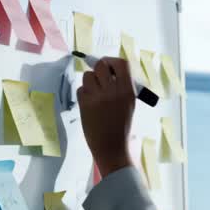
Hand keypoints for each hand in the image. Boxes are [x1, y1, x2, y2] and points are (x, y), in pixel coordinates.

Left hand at [76, 56, 135, 176]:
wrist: (112, 147)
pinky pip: (81, 89)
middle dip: (98, 68)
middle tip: (99, 77)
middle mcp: (113, 91)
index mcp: (128, 91)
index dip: (113, 62)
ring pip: (88, 75)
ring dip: (90, 81)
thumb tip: (110, 70)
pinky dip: (84, 93)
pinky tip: (90, 104)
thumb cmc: (122, 127)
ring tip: (95, 93)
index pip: (121, 63)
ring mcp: (98, 97)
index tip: (110, 67)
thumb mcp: (129, 104)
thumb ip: (122, 86)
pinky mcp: (85, 104)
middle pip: (101, 65)